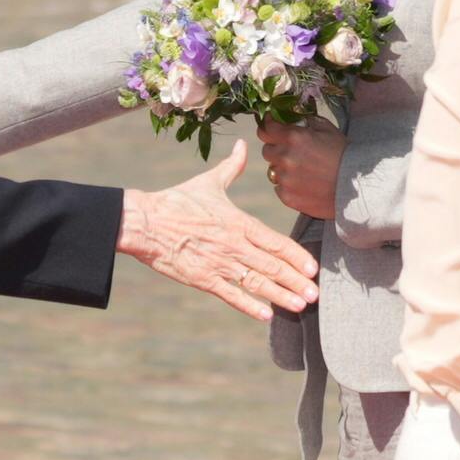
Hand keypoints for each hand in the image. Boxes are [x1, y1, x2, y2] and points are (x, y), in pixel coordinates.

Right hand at [116, 140, 321, 318]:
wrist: (145, 222)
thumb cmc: (176, 201)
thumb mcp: (208, 182)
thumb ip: (232, 167)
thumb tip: (242, 143)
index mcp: (238, 223)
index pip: (275, 242)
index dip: (296, 256)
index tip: (313, 268)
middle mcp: (234, 245)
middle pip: (272, 266)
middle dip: (295, 281)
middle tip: (315, 294)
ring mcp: (219, 264)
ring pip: (256, 283)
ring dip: (280, 296)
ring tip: (300, 306)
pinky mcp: (202, 279)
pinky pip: (231, 295)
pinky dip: (249, 306)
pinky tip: (266, 315)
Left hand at [257, 118, 344, 219]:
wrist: (356, 187)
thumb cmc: (345, 155)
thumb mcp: (328, 129)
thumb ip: (307, 121)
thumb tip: (294, 117)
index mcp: (293, 138)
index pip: (266, 129)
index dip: (268, 128)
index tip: (272, 128)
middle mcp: (284, 157)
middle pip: (267, 150)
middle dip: (277, 149)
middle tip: (293, 153)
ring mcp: (284, 179)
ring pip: (273, 170)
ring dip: (283, 168)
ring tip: (303, 171)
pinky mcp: (287, 197)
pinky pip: (279, 188)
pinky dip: (288, 185)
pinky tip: (304, 184)